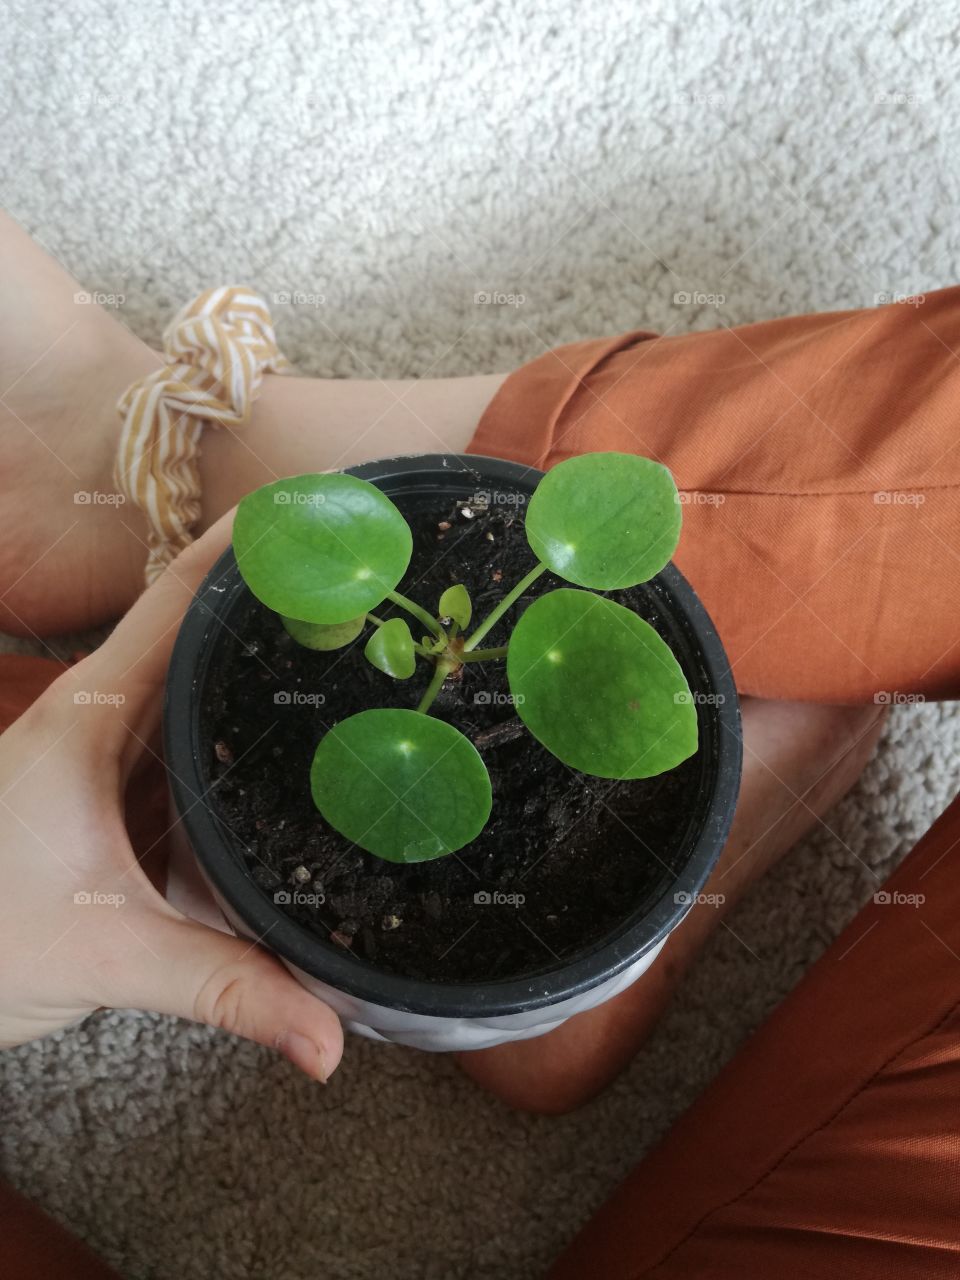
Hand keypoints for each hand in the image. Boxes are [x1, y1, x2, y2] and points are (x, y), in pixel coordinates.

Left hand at [0, 517, 343, 1080]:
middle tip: (364, 577)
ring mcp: (113, 758)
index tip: (315, 509)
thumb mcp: (110, 954)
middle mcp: (105, 720)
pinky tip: (300, 745)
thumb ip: (226, 987)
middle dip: (280, 597)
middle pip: (203, 631)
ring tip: (351, 644)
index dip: (246, 547)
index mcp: (93, 717)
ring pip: (201, 690)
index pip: (180, 602)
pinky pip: (197, 750)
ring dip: (265, 663)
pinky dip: (247, 736)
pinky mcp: (122, 799)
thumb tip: (327, 1038)